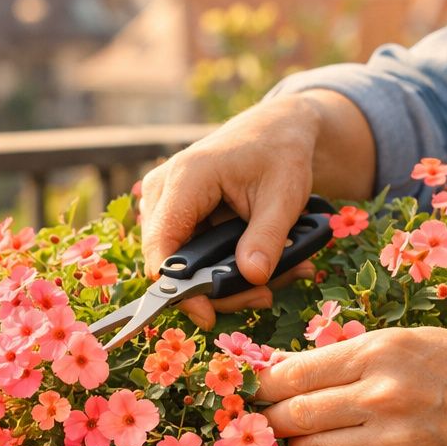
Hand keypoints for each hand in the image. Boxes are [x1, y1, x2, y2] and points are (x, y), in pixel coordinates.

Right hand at [139, 90, 373, 327]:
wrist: (276, 130)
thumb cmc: (280, 153)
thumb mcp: (285, 194)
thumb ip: (268, 236)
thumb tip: (254, 278)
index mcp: (186, 178)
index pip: (162, 245)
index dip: (179, 288)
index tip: (208, 315)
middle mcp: (162, 190)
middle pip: (171, 262)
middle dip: (216, 289)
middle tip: (265, 295)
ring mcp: (164, 203)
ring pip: (182, 264)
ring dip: (226, 281)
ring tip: (276, 278)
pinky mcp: (175, 215)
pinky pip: (191, 254)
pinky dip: (225, 267)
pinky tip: (261, 267)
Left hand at [257, 327, 446, 445]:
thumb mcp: (412, 340)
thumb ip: (350, 356)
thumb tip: (287, 368)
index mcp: (381, 352)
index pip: (292, 374)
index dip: (264, 386)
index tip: (256, 389)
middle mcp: (382, 397)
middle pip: (293, 417)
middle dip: (272, 419)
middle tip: (267, 417)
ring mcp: (393, 443)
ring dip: (302, 445)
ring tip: (305, 434)